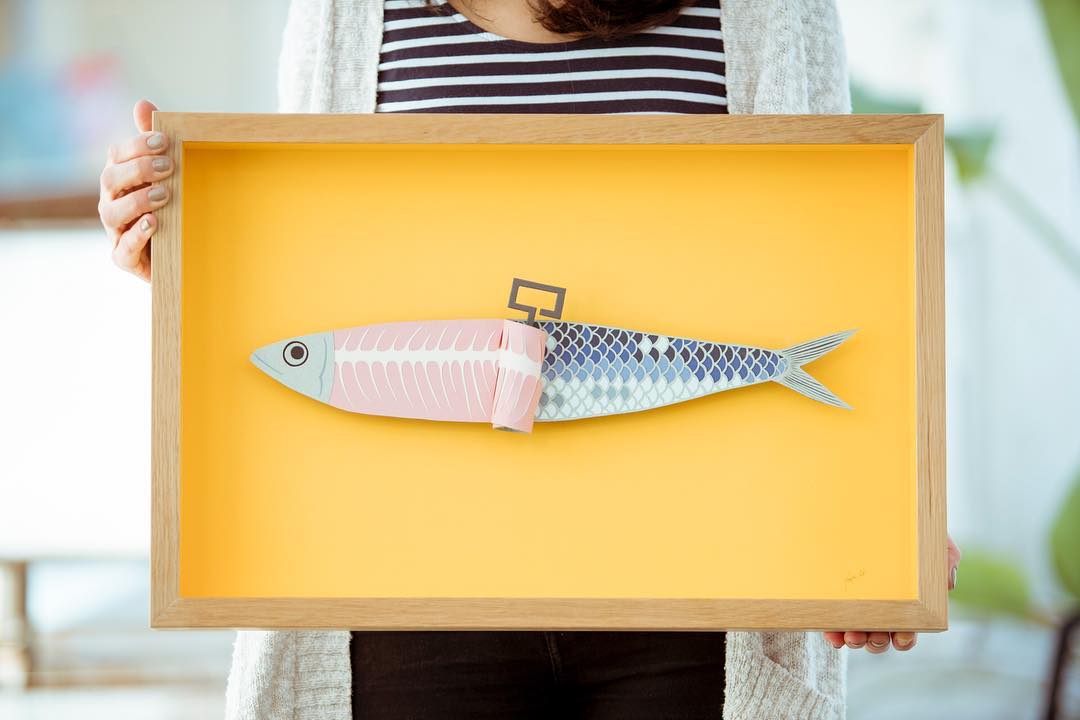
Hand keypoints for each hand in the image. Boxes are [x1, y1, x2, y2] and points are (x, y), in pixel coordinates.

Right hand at [99, 100, 171, 281]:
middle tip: (170, 167)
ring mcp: (115, 230)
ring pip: (112, 212)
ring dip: (138, 200)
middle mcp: (112, 201)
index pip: (117, 155)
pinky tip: (153, 223)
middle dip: (139, 170)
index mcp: (120, 178)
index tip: (163, 140)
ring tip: (165, 195)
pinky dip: (136, 235)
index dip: (137, 146)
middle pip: (110, 179)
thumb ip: (155, 143)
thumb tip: (142, 103)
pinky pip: (123, 249)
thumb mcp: (168, 175)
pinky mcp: (125, 258)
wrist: (182, 255)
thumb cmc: (171, 207)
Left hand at [824, 535, 960, 652]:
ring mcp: (853, 602)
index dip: (905, 639)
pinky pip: (830, 620)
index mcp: (903, 600)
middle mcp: (878, 605)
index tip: (902, 637)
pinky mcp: (831, 595)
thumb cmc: (907, 524)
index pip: (907, 630)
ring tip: (853, 635)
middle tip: (875, 637)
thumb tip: (947, 585)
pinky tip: (833, 634)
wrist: (874, 503)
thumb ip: (945, 556)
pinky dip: (832, 632)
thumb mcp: (931, 535)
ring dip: (856, 640)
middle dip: (878, 642)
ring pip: (854, 633)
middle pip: (880, 638)